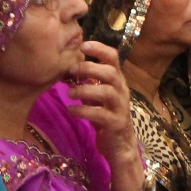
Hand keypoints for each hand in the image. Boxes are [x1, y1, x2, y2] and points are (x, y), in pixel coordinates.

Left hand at [66, 41, 140, 177]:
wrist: (120, 145)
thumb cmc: (106, 116)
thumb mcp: (97, 96)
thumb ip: (88, 82)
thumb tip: (69, 67)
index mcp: (117, 81)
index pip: (113, 58)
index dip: (99, 49)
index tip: (83, 45)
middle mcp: (121, 91)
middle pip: (111, 73)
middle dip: (90, 68)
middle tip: (71, 70)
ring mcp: (120, 108)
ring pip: (106, 92)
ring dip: (85, 90)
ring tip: (70, 93)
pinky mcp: (115, 124)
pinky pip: (100, 114)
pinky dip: (83, 110)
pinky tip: (71, 110)